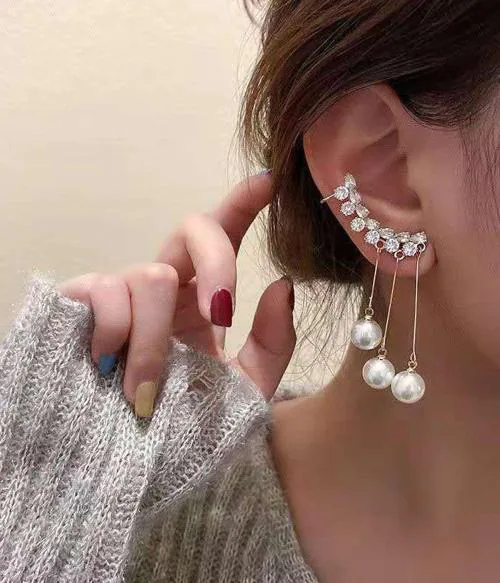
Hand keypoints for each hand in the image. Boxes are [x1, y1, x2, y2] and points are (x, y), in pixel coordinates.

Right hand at [58, 173, 295, 417]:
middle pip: (191, 228)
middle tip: (221, 315)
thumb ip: (273, 342)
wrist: (138, 460)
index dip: (241, 204)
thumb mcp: (245, 388)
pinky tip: (108, 365)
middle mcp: (166, 284)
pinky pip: (104, 292)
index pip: (223, 238)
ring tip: (147, 389)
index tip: (268, 182)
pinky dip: (113, 332)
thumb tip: (282, 284)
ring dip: (154, 339)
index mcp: (202, 297)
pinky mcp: (83, 303)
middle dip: (217, 264)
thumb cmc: (189, 422)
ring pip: (150, 275)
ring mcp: (124, 290)